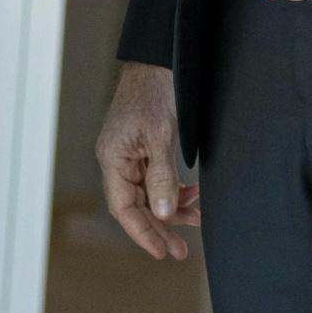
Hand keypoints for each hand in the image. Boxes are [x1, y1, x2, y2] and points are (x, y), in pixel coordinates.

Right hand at [96, 61, 198, 259]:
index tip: (163, 252)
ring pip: (149, 194)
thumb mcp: (161, 137)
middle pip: (136, 205)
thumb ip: (161, 177)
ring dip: (172, 208)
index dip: (142, 233)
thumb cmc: (155, 92)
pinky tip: (193, 194)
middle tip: (181, 251)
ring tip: (198, 219)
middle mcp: (118, 159)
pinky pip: (156, 178)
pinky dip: (174, 189)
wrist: (160, 60)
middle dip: (160, 228)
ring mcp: (131, 154)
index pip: (124, 207)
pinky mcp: (145, 147)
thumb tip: (163, 215)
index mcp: (113, 158)